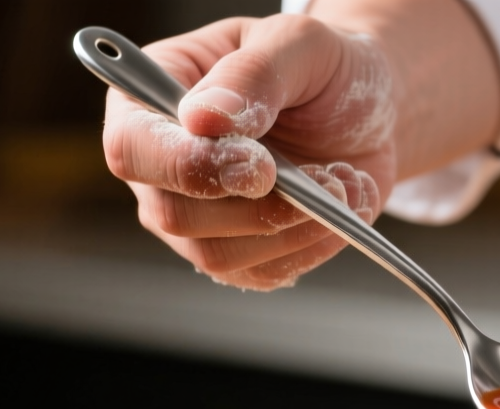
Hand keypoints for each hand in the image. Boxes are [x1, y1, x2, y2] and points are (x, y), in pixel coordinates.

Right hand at [103, 15, 393, 289]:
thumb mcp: (297, 45)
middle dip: (257, 207)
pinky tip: (345, 204)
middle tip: (327, 179)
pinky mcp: (238, 253)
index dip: (189, 166)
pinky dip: (314, 245)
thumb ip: (252, 76)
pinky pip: (263, 273)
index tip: (260, 166)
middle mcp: (159, 167)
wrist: (366, 110)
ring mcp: (193, 218)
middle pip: (173, 215)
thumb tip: (202, 119)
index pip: (133, 149)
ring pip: (218, 255)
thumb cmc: (319, 68)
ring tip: (344, 183)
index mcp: (148, 99)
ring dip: (294, 228)